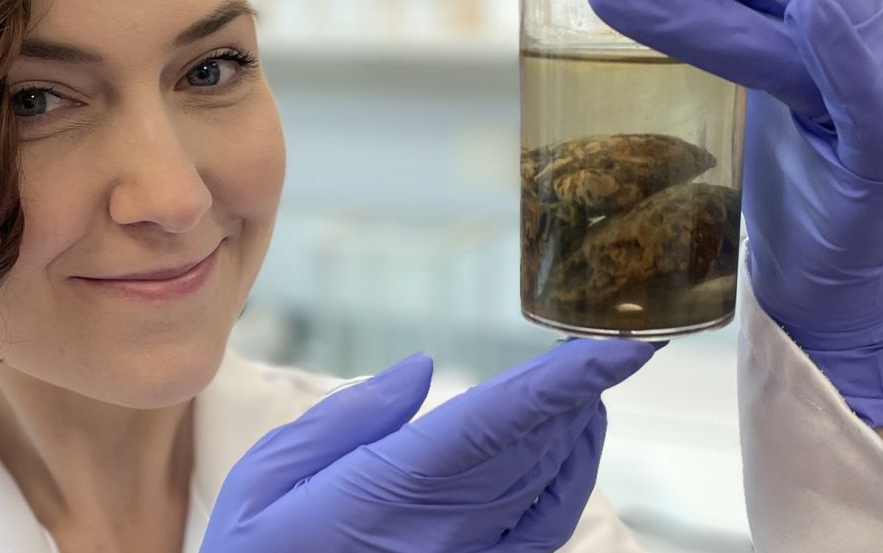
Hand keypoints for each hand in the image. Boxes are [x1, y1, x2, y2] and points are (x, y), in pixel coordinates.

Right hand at [200, 339, 654, 552]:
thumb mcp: (267, 477)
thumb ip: (349, 417)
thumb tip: (421, 369)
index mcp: (386, 493)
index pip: (496, 423)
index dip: (561, 383)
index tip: (615, 350)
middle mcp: (440, 534)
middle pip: (533, 449)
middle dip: (578, 394)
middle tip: (608, 347)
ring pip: (546, 488)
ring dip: (576, 431)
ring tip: (590, 385)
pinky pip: (541, 532)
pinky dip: (569, 483)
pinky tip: (570, 449)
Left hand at [582, 0, 882, 427]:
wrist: (846, 288)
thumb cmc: (792, 179)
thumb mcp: (751, 86)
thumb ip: (714, 29)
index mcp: (830, 9)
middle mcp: (863, 33)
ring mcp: (881, 96)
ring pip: (790, 33)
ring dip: (698, 2)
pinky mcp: (882, 164)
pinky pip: (863, 104)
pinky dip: (841, 55)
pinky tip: (811, 8)